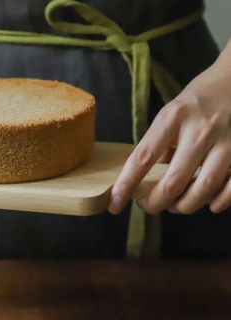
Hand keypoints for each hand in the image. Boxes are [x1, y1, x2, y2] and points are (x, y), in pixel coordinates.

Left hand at [109, 60, 230, 214]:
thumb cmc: (196, 101)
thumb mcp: (170, 116)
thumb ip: (160, 146)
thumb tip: (144, 179)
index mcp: (172, 119)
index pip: (142, 158)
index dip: (126, 185)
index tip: (114, 203)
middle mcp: (198, 130)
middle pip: (172, 182)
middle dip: (155, 203)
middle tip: (147, 205)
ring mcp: (226, 141)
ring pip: (203, 188)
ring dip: (184, 206)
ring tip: (174, 206)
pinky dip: (219, 201)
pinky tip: (209, 204)